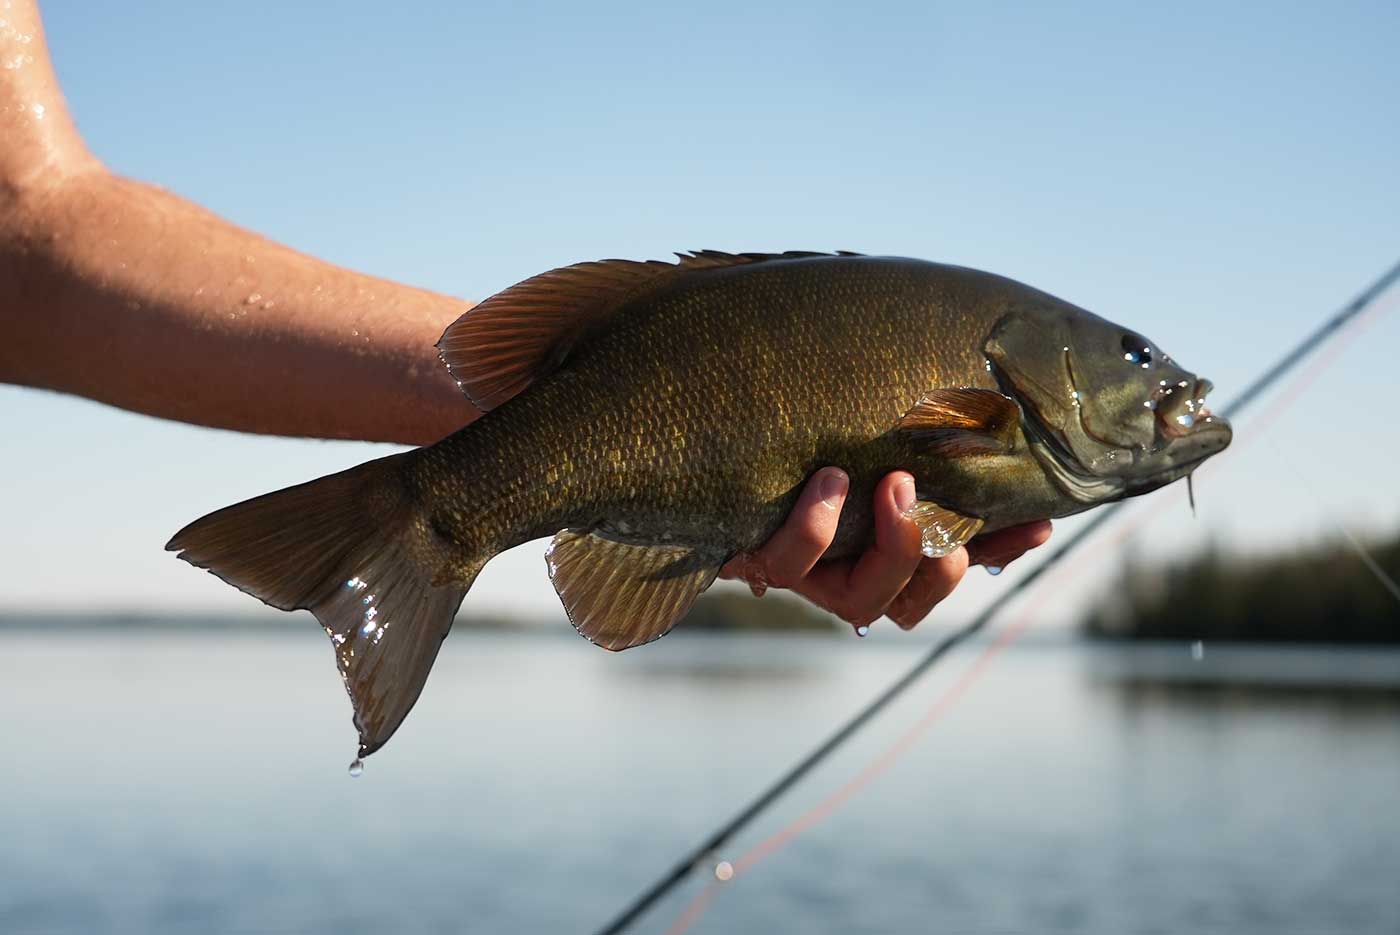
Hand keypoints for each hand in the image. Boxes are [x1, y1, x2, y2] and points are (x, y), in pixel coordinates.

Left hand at [719, 469, 1051, 633]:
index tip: (1041, 522)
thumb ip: (909, 442)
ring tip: (892, 484)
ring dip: (892, 548)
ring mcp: (803, 571)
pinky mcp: (756, 557)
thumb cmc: (783, 441)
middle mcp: (843, 570)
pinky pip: (790, 563)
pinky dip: (816, 527)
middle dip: (938, 563)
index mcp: (877, 545)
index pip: (956, 563)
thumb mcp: (855, 439)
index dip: (1001, 552)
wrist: (686, 456)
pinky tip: (829, 481)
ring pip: (861, 599)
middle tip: (939, 504)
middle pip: (908, 604)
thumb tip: (988, 414)